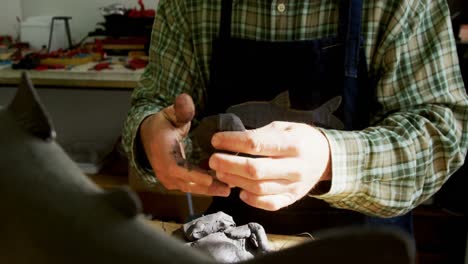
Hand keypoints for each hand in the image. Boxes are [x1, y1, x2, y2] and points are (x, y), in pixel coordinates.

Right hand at [140, 93, 229, 196]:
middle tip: (229, 187)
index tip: (211, 179)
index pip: (177, 169)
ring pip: (191, 188)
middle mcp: (164, 171)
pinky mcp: (175, 183)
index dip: (193, 175)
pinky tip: (222, 185)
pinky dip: (205, 187)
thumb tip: (184, 98)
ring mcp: (169, 180)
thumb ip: (180, 109)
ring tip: (229, 188)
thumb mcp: (170, 114)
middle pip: (187, 184)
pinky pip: (191, 187)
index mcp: (162, 155)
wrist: (148, 137)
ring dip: (209, 189)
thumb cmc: (162, 125)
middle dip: (208, 186)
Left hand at [208, 121, 330, 209]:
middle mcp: (295, 167)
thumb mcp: (283, 127)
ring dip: (235, 180)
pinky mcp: (292, 198)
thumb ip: (259, 134)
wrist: (326, 157)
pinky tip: (239, 190)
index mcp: (293, 144)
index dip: (232, 142)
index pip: (256, 143)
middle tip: (213, 159)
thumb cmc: (299, 138)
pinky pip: (269, 204)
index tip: (216, 140)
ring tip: (221, 172)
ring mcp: (294, 185)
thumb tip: (228, 141)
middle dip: (228, 164)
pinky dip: (251, 200)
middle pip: (254, 169)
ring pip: (258, 188)